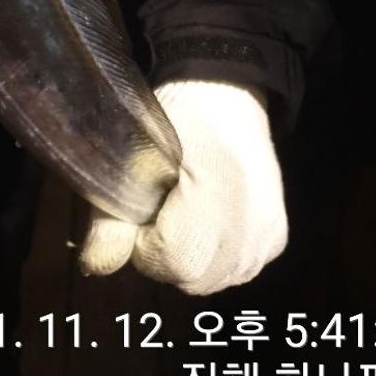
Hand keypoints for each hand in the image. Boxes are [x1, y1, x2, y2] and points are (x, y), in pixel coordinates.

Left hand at [81, 81, 286, 294]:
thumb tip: (97, 266)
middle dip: (163, 256)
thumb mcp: (132, 154)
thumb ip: (111, 214)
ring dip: (188, 261)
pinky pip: (236, 271)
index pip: (174, 259)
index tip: (137, 213)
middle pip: (195, 278)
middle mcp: (255, 219)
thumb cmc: (173, 115)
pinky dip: (213, 259)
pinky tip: (204, 225)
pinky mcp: (277, 237)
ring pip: (214, 280)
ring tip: (179, 217)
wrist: (225, 95)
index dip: (143, 245)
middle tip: (154, 214)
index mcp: (219, 187)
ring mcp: (271, 231)